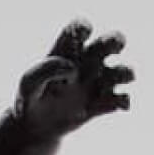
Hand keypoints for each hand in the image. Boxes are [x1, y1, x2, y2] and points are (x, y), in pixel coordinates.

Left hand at [13, 18, 134, 138]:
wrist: (34, 127)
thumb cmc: (30, 98)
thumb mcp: (28, 84)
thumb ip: (45, 71)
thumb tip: (72, 67)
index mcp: (67, 51)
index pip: (80, 27)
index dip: (82, 28)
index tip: (77, 40)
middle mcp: (87, 62)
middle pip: (112, 40)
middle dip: (116, 41)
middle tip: (111, 51)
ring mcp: (97, 82)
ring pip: (124, 70)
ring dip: (125, 73)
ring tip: (108, 84)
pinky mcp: (103, 104)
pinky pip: (122, 99)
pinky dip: (121, 101)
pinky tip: (110, 106)